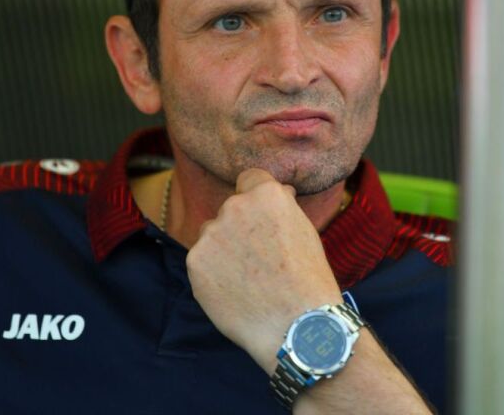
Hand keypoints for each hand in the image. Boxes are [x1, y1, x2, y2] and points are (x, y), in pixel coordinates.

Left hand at [185, 168, 343, 373]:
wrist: (296, 325)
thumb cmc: (308, 279)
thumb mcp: (304, 230)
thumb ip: (282, 207)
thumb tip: (278, 190)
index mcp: (266, 193)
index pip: (249, 179)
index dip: (255, 199)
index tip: (260, 218)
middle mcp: (235, 206)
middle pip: (229, 210)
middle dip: (239, 229)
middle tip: (259, 260)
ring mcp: (211, 233)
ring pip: (212, 236)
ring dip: (224, 251)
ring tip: (248, 280)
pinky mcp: (195, 261)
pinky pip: (201, 261)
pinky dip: (213, 274)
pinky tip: (235, 292)